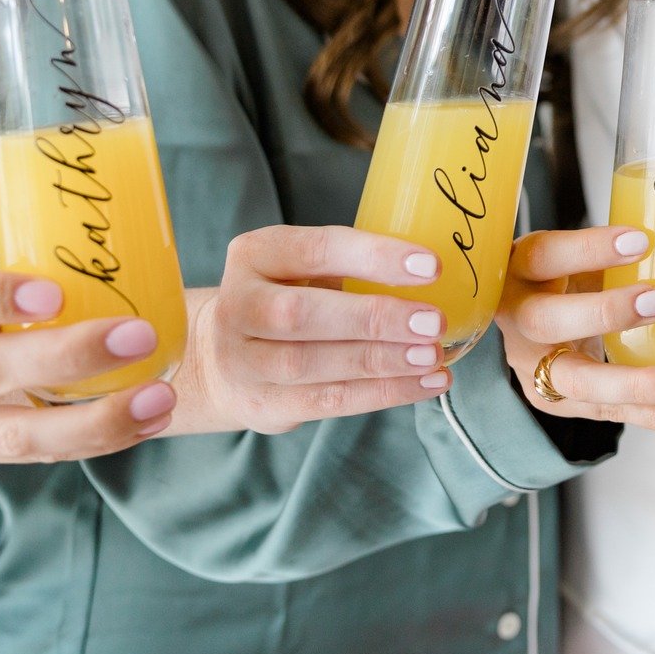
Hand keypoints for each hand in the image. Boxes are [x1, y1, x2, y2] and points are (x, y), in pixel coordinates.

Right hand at [189, 225, 454, 434]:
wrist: (221, 361)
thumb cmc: (283, 300)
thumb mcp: (301, 268)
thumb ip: (349, 265)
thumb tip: (432, 272)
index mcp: (255, 254)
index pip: (316, 249)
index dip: (374, 257)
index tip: (430, 266)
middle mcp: (239, 305)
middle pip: (303, 314)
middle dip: (375, 319)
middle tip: (433, 322)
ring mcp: (244, 361)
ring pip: (315, 364)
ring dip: (383, 362)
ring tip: (433, 356)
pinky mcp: (264, 404)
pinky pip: (329, 401)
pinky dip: (383, 393)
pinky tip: (425, 384)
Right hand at [497, 226, 654, 431]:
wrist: (529, 328)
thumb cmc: (564, 280)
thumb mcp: (574, 257)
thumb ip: (613, 253)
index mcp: (520, 271)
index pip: (546, 255)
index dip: (589, 249)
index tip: (641, 241)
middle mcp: (519, 321)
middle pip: (547, 322)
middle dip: (605, 314)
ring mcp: (534, 368)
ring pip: (579, 382)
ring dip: (637, 385)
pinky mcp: (559, 402)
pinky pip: (608, 412)